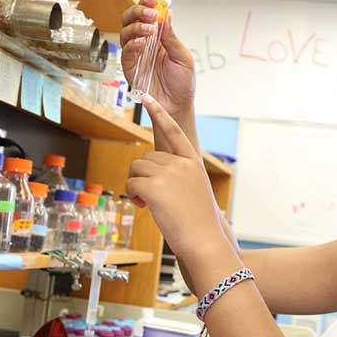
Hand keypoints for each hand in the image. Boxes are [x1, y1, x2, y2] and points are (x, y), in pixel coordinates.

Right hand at [119, 0, 195, 117]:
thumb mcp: (183, 57)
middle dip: (139, 11)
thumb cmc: (182, 83)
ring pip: (126, 31)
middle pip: (131, 19)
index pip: (148, 15)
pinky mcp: (130, 67)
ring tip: (150, 30)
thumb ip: (172, 36)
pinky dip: (131, 44)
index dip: (149, 4)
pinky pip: (125, 51)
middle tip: (151, 14)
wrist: (176, 106)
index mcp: (159, 38)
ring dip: (137, 27)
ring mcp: (136, 54)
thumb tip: (167, 14)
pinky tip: (141, 43)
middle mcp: (145, 43)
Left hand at [126, 95, 229, 263]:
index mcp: (192, 162)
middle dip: (143, 175)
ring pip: (137, 168)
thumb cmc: (199, 222)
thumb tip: (151, 176)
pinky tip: (143, 206)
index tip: (146, 97)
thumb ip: (177, 177)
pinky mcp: (154, 187)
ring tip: (147, 203)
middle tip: (149, 196)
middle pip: (147, 157)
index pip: (174, 130)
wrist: (203, 240)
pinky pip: (132, 182)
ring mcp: (168, 174)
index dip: (158, 113)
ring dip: (136, 184)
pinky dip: (133, 194)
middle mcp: (180, 163)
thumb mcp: (194, 191)